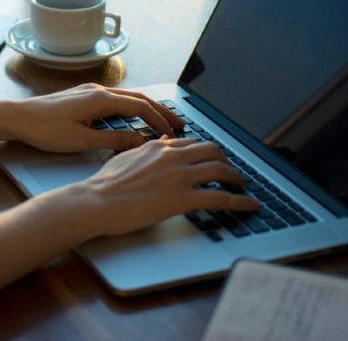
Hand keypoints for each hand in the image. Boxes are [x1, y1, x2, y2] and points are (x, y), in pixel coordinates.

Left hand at [5, 83, 184, 153]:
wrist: (17, 117)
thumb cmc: (45, 129)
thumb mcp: (82, 141)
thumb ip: (113, 141)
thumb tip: (140, 142)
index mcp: (100, 99)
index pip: (140, 107)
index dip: (159, 121)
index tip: (173, 135)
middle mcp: (98, 90)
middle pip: (138, 98)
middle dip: (160, 111)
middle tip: (179, 124)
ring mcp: (89, 92)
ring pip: (127, 97)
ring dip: (146, 108)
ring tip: (161, 121)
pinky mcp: (82, 97)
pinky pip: (115, 99)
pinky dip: (131, 108)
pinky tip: (132, 118)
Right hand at [75, 137, 259, 238]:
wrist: (97, 201)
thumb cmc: (105, 184)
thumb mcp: (125, 157)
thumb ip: (145, 150)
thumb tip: (157, 144)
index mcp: (158, 147)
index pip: (192, 143)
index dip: (207, 152)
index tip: (213, 159)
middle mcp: (172, 156)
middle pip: (212, 151)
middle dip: (226, 160)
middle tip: (231, 172)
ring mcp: (179, 176)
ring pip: (221, 170)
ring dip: (237, 178)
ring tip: (243, 187)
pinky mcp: (183, 198)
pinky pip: (220, 198)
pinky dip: (240, 202)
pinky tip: (250, 205)